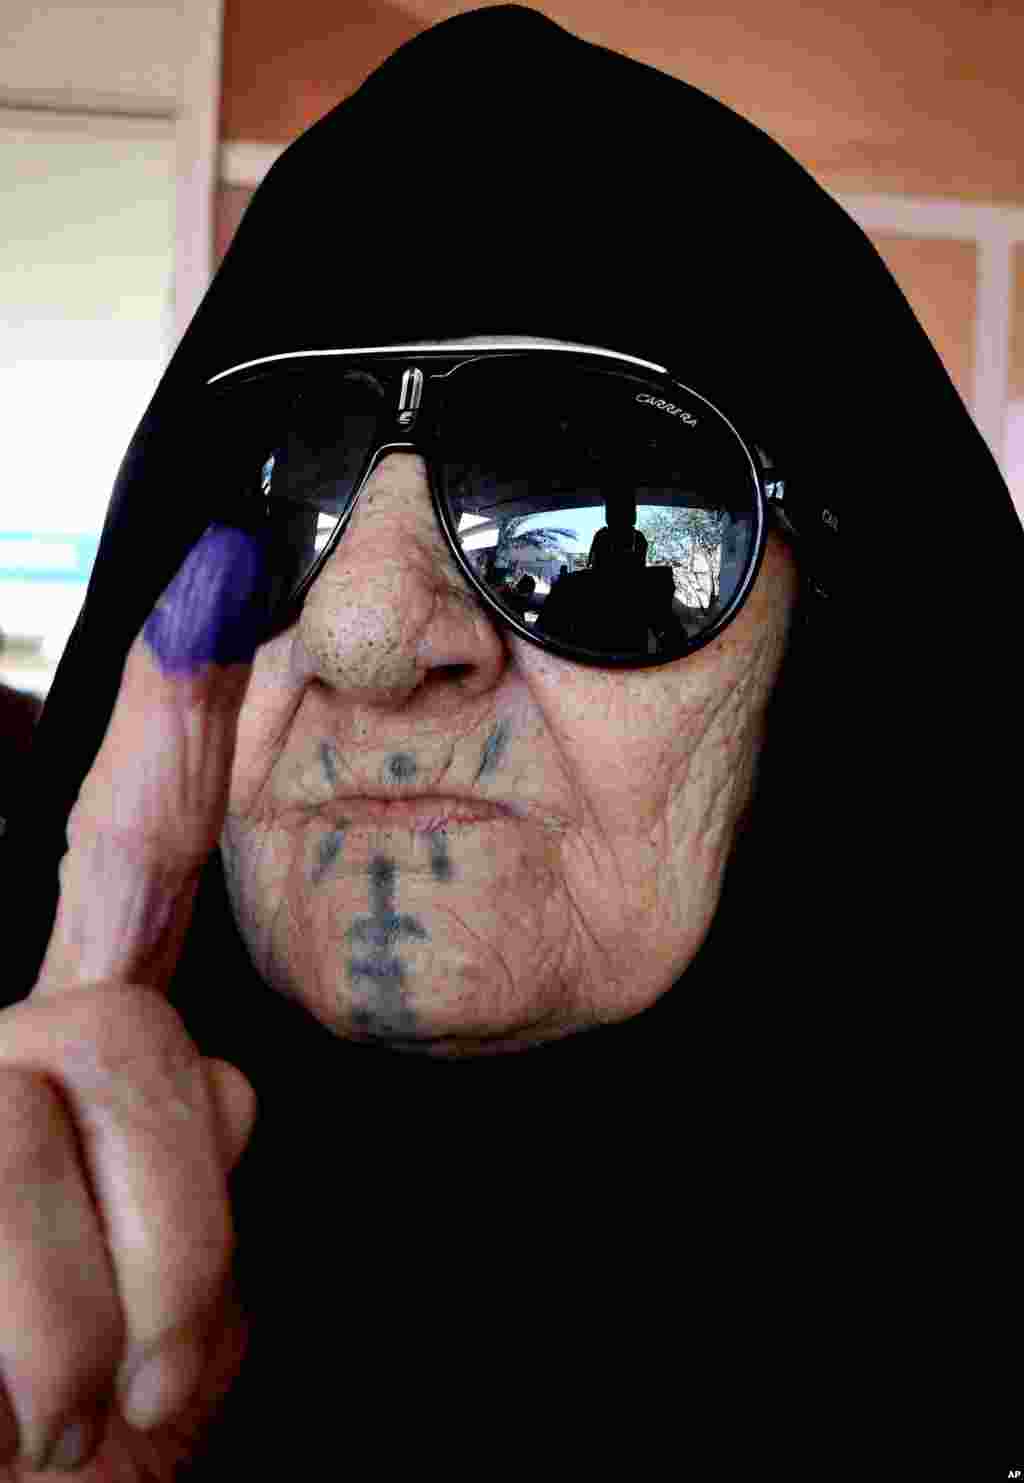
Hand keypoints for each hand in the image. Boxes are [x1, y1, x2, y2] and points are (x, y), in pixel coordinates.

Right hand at [0, 524, 269, 1477]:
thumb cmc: (76, 1431)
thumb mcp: (168, 1300)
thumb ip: (190, 1162)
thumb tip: (221, 1068)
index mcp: (69, 1079)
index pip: (127, 879)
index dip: (169, 731)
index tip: (212, 594)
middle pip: (123, 1030)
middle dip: (173, 1225)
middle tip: (125, 1373)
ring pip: (67, 1116)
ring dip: (116, 1322)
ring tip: (64, 1407)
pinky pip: (17, 1235)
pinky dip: (58, 1357)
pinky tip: (16, 1415)